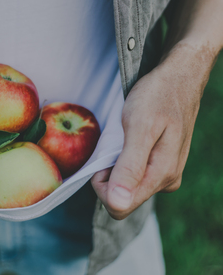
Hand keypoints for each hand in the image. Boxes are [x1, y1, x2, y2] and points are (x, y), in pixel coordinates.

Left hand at [91, 43, 213, 219]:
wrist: (180, 77)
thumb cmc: (158, 97)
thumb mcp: (139, 128)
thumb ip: (130, 167)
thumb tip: (118, 204)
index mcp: (161, 175)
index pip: (119, 206)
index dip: (103, 186)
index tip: (103, 160)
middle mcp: (166, 180)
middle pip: (123, 198)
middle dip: (109, 176)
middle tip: (114, 144)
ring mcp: (166, 173)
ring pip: (128, 186)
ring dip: (116, 167)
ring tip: (123, 139)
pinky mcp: (163, 165)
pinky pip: (136, 174)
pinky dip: (124, 161)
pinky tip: (129, 141)